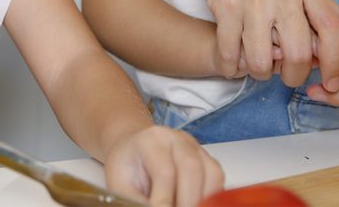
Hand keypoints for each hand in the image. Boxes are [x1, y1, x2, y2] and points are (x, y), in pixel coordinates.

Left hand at [103, 125, 224, 206]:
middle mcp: (177, 139)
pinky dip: (211, 196)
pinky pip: (217, 179)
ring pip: (212, 172)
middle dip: (188, 201)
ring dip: (203, 199)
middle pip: (191, 167)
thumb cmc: (127, 167)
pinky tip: (196, 203)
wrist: (133, 150)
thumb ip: (136, 201)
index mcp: (151, 141)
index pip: (164, 171)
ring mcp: (196, 148)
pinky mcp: (207, 160)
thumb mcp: (121, 185)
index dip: (164, 200)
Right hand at [190, 0, 338, 90]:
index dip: (335, 63)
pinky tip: (232, 63)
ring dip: (260, 73)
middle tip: (288, 77)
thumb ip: (311, 8)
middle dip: (294, 77)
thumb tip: (323, 50)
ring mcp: (253, 0)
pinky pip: (230, 52)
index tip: (331, 81)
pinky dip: (231, 66)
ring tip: (258, 67)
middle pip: (298, 54)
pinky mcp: (225, 6)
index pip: (331, 30)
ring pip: (261, 60)